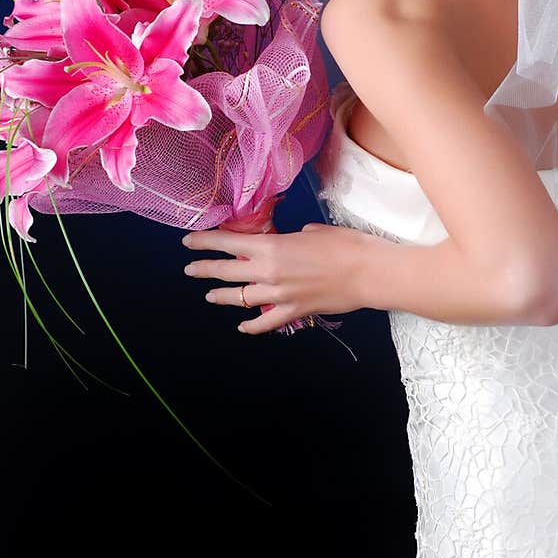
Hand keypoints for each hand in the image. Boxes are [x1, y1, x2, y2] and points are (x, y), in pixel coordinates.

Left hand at [181, 222, 364, 335]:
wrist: (368, 272)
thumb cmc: (345, 245)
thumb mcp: (314, 230)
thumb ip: (292, 238)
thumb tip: (290, 242)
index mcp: (271, 247)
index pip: (227, 243)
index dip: (205, 242)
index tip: (190, 241)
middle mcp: (268, 272)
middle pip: (226, 272)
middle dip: (204, 269)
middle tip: (190, 268)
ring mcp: (279, 295)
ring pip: (239, 299)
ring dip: (221, 297)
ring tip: (210, 296)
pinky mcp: (293, 312)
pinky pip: (265, 322)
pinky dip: (251, 326)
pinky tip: (242, 326)